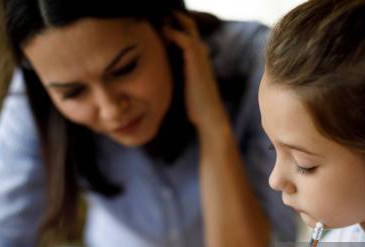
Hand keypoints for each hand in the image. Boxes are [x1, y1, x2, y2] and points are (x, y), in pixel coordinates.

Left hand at [163, 12, 229, 133]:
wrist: (208, 116)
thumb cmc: (194, 105)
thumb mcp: (181, 84)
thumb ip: (173, 73)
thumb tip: (156, 72)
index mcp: (196, 56)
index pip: (185, 31)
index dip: (172, 23)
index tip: (156, 20)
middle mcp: (200, 51)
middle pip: (187, 24)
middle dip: (172, 16)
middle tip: (156, 12)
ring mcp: (199, 55)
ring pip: (187, 27)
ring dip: (172, 19)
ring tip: (157, 13)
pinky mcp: (196, 61)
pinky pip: (184, 39)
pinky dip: (173, 32)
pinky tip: (162, 30)